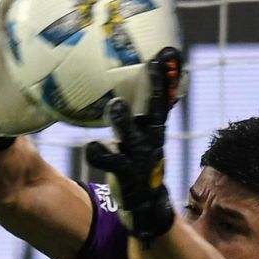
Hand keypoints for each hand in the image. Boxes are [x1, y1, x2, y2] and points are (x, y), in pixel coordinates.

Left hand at [85, 47, 184, 244]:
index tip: (168, 50)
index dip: (167, 75)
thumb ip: (132, 116)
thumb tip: (114, 88)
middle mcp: (150, 141)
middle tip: (152, 63)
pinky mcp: (126, 176)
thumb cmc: (136, 166)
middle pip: (155, 111)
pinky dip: (100, 154)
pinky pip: (111, 162)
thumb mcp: (139, 140)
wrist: (146, 208)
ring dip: (124, 121)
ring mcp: (140, 159)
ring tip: (115, 104)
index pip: (163, 98)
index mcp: (153, 131)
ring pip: (133, 136)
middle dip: (156, 87)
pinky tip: (90, 145)